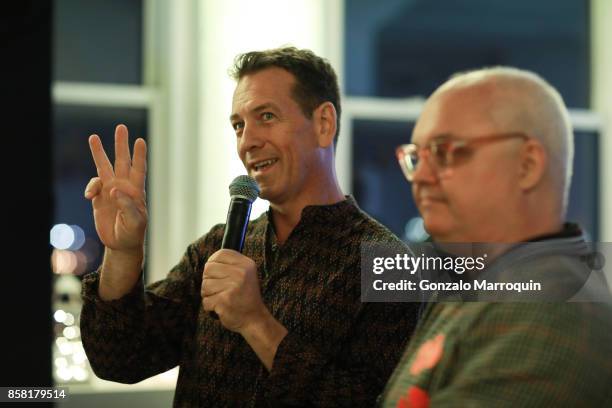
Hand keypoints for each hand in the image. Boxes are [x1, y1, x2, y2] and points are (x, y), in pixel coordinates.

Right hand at [84, 124, 147, 253]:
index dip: (139, 155)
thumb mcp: (135, 221)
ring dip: (99, 153)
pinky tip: (89, 196)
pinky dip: (90, 187)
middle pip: (122, 161)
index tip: (140, 141)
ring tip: (94, 137)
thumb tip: (113, 190)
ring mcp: (111, 190)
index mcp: (137, 190)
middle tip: (121, 127)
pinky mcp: (99, 198)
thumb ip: (127, 205)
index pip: (139, 169)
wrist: (121, 244)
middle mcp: (124, 186)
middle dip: (121, 144)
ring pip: (104, 167)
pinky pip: (93, 186)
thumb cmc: (133, 232)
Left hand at [201, 249, 267, 332]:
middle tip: (219, 288)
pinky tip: (221, 307)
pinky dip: (210, 306)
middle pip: (208, 268)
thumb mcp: (246, 275)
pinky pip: (206, 300)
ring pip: (205, 285)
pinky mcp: (224, 301)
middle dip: (209, 280)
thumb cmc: (246, 296)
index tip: (215, 271)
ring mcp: (232, 287)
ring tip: (221, 298)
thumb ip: (230, 265)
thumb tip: (209, 261)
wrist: (255, 319)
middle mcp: (241, 273)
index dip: (213, 261)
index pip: (221, 254)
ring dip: (209, 294)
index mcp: (246, 264)